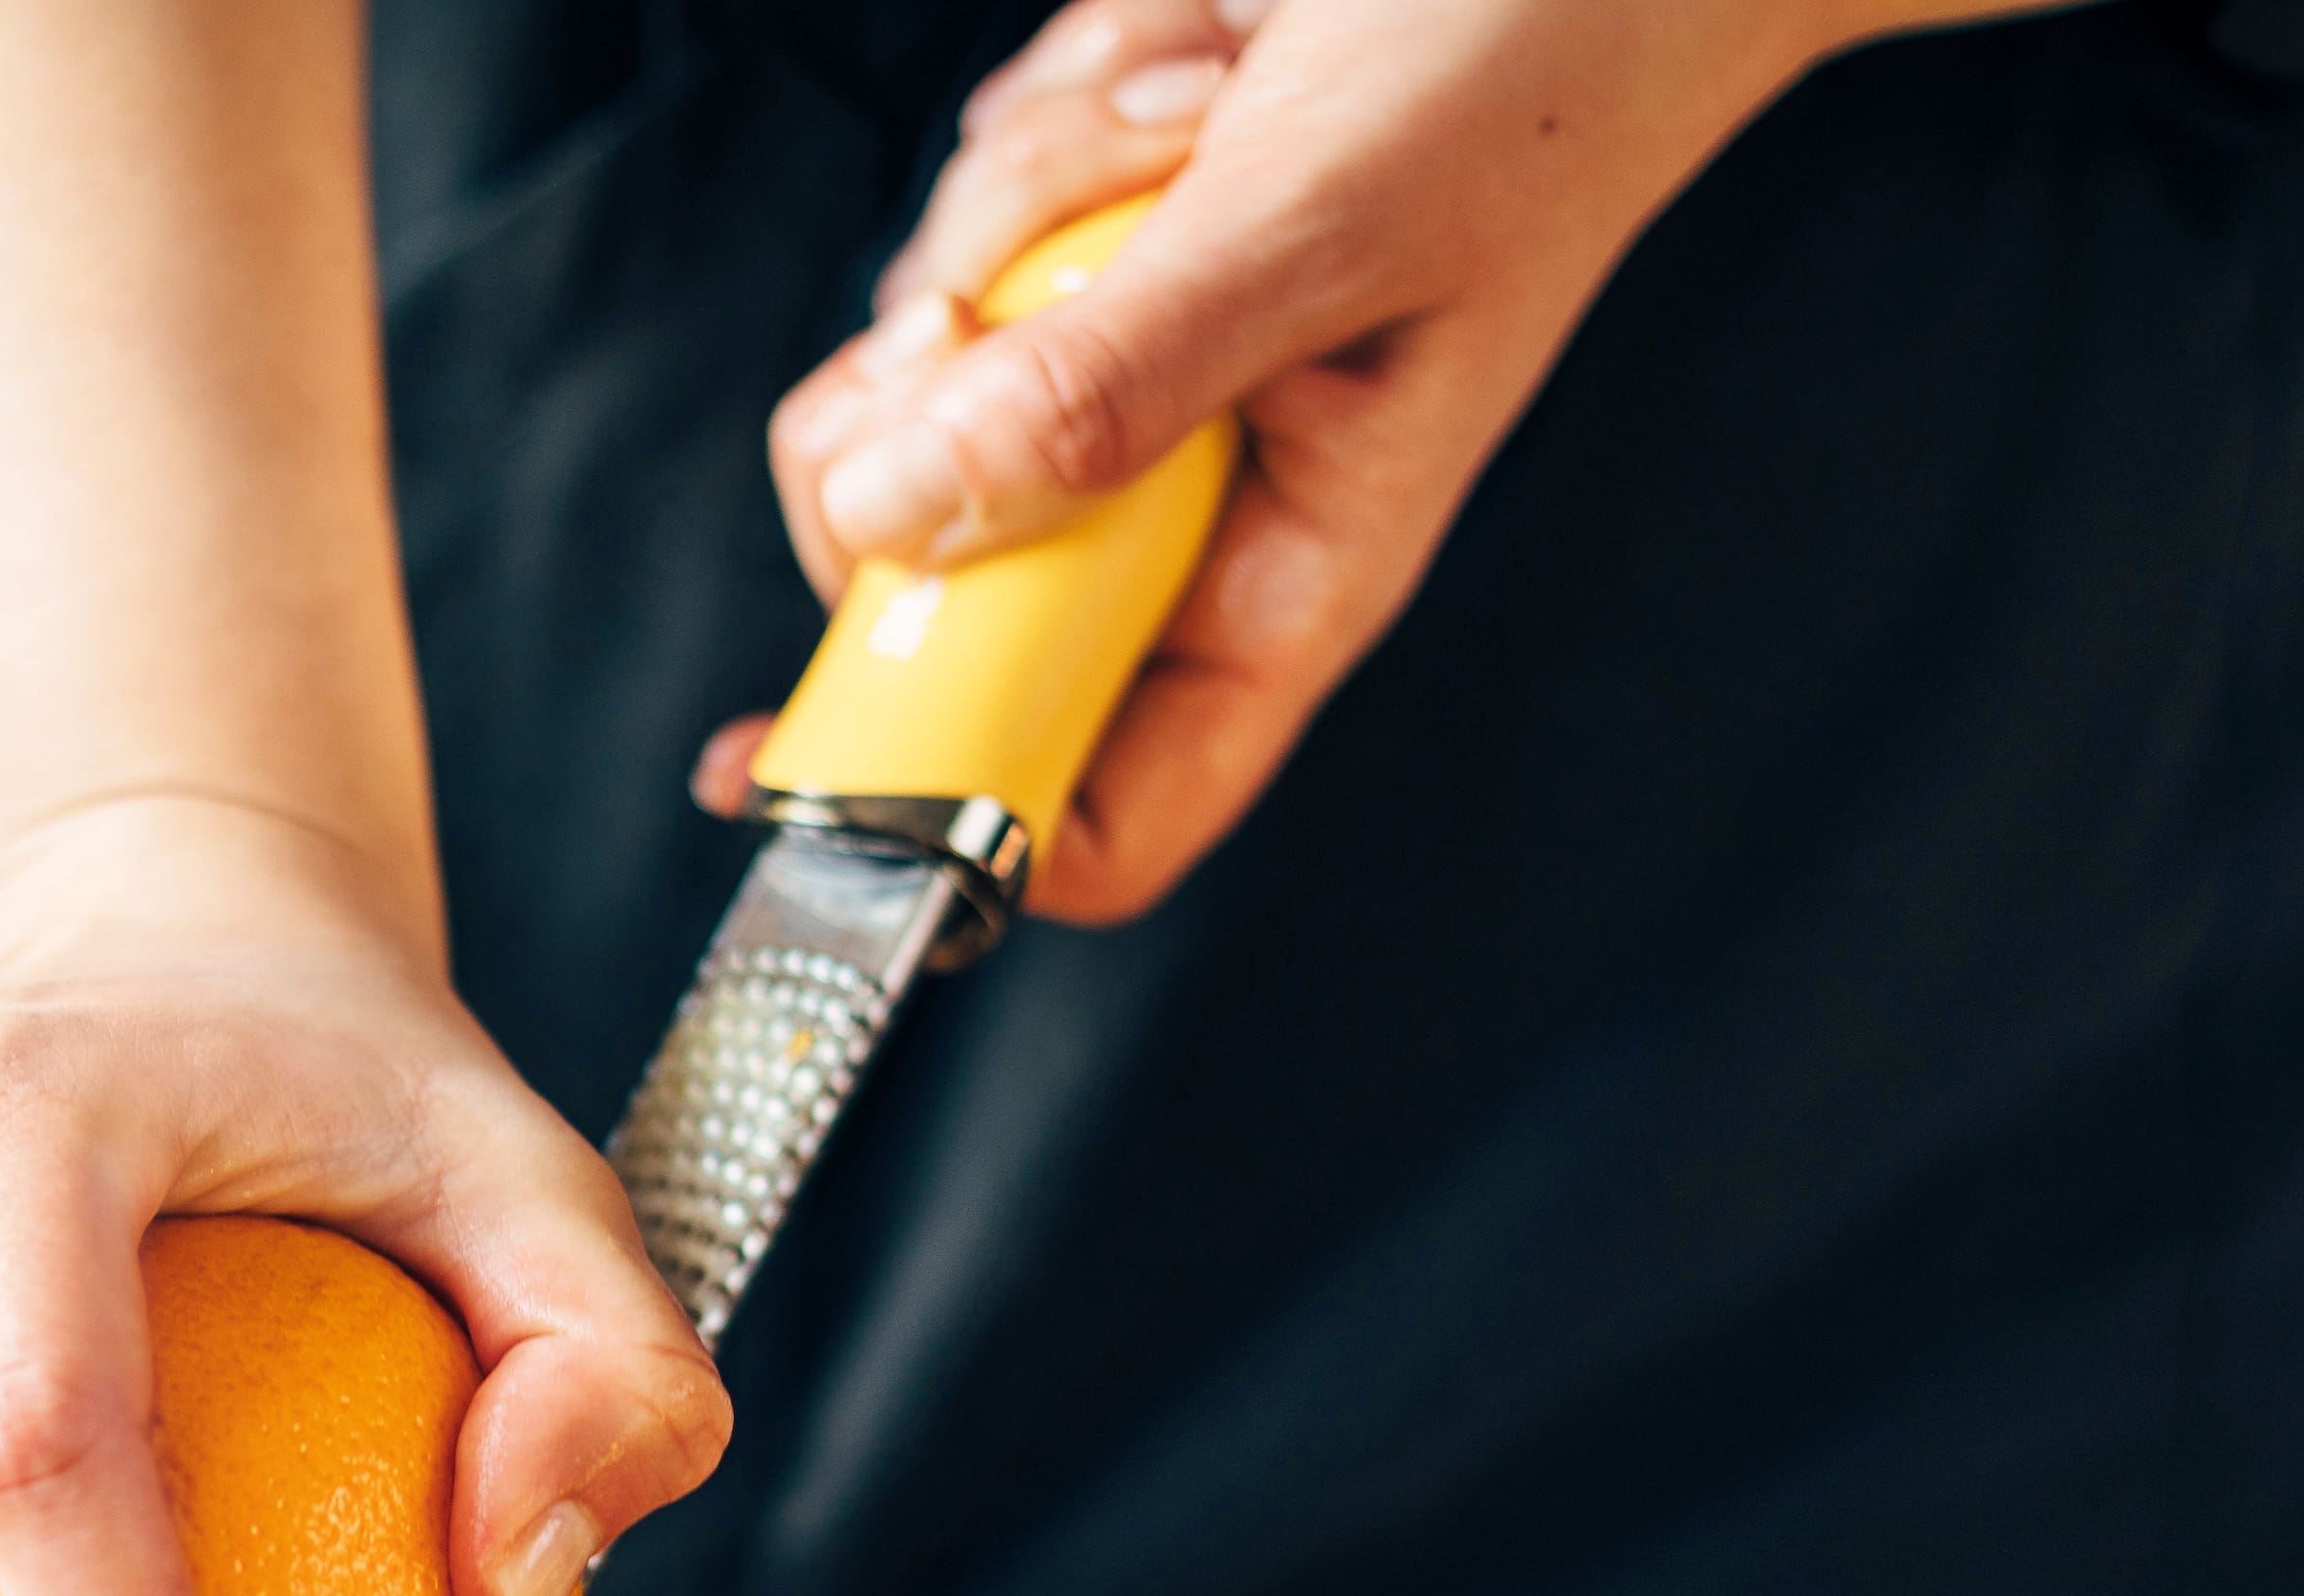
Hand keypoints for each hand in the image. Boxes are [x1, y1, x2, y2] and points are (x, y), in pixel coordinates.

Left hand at [714, 0, 1989, 922]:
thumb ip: (1108, 390)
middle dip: (937, 407)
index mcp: (1284, 575)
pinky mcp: (1091, 252)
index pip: (1096, 806)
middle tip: (1009, 299)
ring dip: (1030, 205)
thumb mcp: (1319, 233)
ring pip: (929, 359)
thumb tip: (894, 522)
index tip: (771, 757)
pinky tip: (1195, 67)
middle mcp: (1192, 498)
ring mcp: (1130, 371)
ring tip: (1203, 119)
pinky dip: (1054, 117)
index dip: (925, 813)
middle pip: (933, 569)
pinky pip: (968, 211)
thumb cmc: (1532, 72)